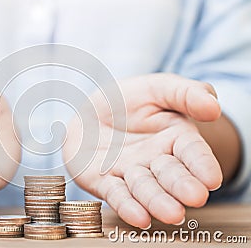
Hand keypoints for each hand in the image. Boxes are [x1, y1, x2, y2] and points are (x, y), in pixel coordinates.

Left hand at [63, 73, 222, 228]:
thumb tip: (214, 106)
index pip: (192, 152)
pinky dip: (127, 206)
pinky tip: (139, 217)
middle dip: (182, 186)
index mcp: (176, 139)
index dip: (202, 164)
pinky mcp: (105, 182)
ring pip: (145, 188)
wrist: (91, 112)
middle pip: (171, 175)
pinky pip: (116, 195)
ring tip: (170, 213)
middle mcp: (156, 161)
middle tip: (195, 197)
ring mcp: (130, 174)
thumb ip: (187, 93)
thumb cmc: (128, 101)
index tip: (212, 177)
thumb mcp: (159, 88)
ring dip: (157, 201)